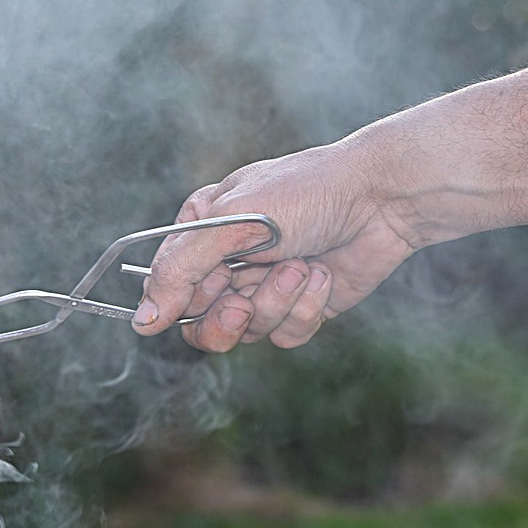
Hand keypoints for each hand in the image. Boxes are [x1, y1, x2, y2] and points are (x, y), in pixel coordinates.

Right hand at [131, 140, 417, 351]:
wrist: (385, 197)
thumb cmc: (307, 192)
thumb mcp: (231, 223)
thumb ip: (178, 272)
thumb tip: (142, 323)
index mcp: (199, 230)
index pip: (165, 288)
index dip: (184, 300)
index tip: (214, 289)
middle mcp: (226, 261)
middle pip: (199, 323)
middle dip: (229, 314)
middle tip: (245, 301)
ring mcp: (263, 286)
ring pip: (245, 332)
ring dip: (275, 303)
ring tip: (302, 266)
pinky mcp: (299, 307)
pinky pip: (284, 335)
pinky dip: (304, 310)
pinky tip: (323, 274)